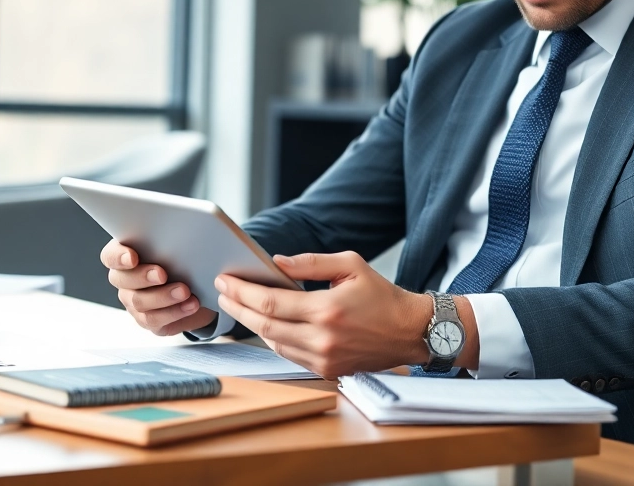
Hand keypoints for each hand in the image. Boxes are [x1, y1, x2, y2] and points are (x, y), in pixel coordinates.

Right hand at [99, 239, 215, 335]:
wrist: (199, 288)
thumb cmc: (185, 259)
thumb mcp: (181, 246)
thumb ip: (172, 239)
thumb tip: (180, 227)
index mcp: (127, 254)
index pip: (110, 255)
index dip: (118, 257)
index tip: (133, 257)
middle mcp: (125, 279)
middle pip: (122, 280)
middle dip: (143, 276)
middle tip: (162, 274)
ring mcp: (133, 300)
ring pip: (139, 301)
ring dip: (163, 296)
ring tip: (185, 291)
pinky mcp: (147, 319)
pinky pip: (153, 319)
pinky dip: (174, 312)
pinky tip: (190, 304)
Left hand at [214, 251, 478, 378]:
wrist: (411, 331)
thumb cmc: (383, 295)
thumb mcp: (350, 265)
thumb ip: (310, 263)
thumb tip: (275, 263)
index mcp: (327, 309)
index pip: (271, 302)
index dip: (242, 292)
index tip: (225, 280)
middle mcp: (323, 338)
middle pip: (265, 325)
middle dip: (238, 308)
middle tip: (222, 292)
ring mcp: (325, 358)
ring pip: (274, 342)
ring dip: (253, 325)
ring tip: (238, 306)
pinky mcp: (328, 369)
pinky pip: (289, 354)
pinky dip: (273, 338)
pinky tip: (265, 323)